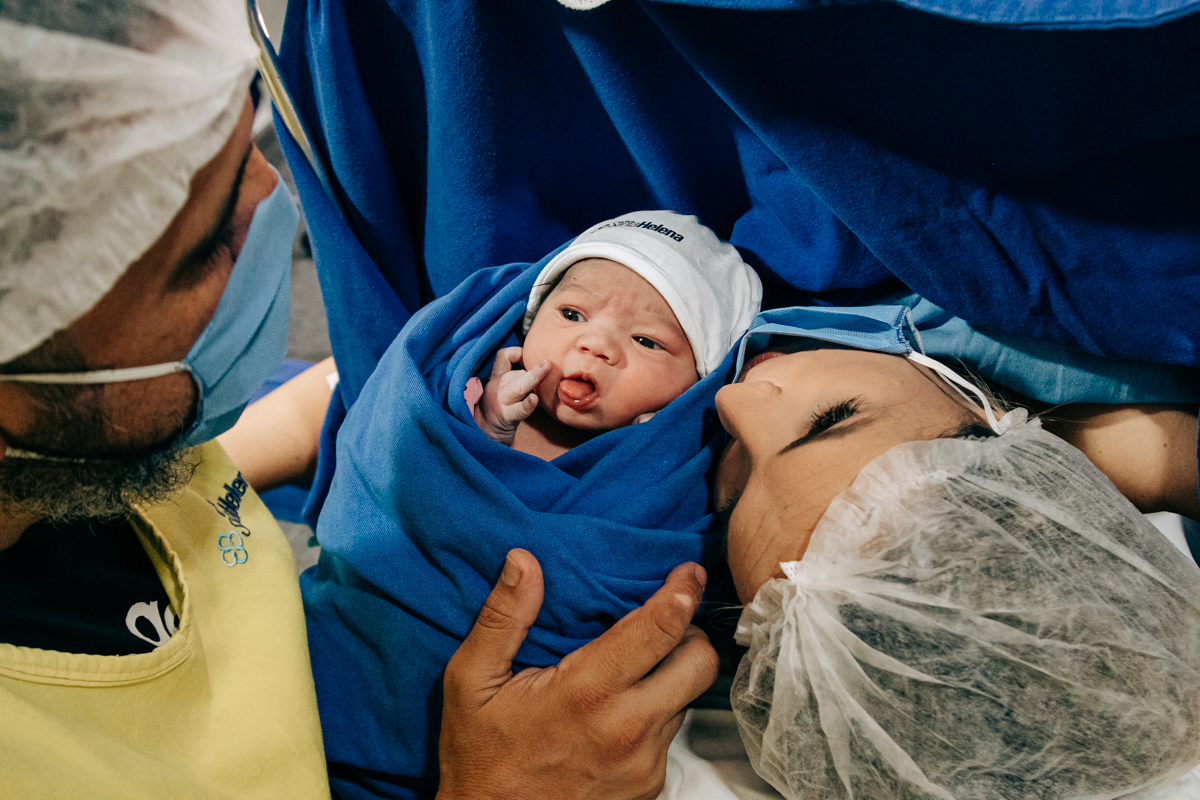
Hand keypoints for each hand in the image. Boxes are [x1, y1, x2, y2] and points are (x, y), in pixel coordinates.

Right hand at [437, 550, 718, 799]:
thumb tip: (523, 562)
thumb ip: (502, 618)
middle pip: (700, 663)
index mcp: (587, 691)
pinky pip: (670, 737)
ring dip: (670, 677)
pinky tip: (618, 714)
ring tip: (633, 670)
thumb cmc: (480, 756)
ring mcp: (644, 764)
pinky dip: (655, 716)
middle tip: (666, 623)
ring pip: (687, 700)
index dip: (681, 592)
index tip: (687, 572)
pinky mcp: (648, 789)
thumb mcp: (471, 682)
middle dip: (691, 634)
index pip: (661, 628)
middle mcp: (627, 728)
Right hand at [473, 347, 550, 444]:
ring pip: (517, 386)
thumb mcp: (503, 392)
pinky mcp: (505, 418)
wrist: (480, 436)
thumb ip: (517, 379)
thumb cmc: (497, 413)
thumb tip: (542, 368)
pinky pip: (517, 410)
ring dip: (533, 377)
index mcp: (497, 379)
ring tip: (546, 368)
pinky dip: (527, 405)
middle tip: (548, 362)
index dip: (518, 352)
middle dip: (532, 367)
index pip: (504, 357)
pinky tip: (534, 400)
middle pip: (514, 371)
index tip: (532, 357)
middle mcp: (497, 388)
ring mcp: (500, 402)